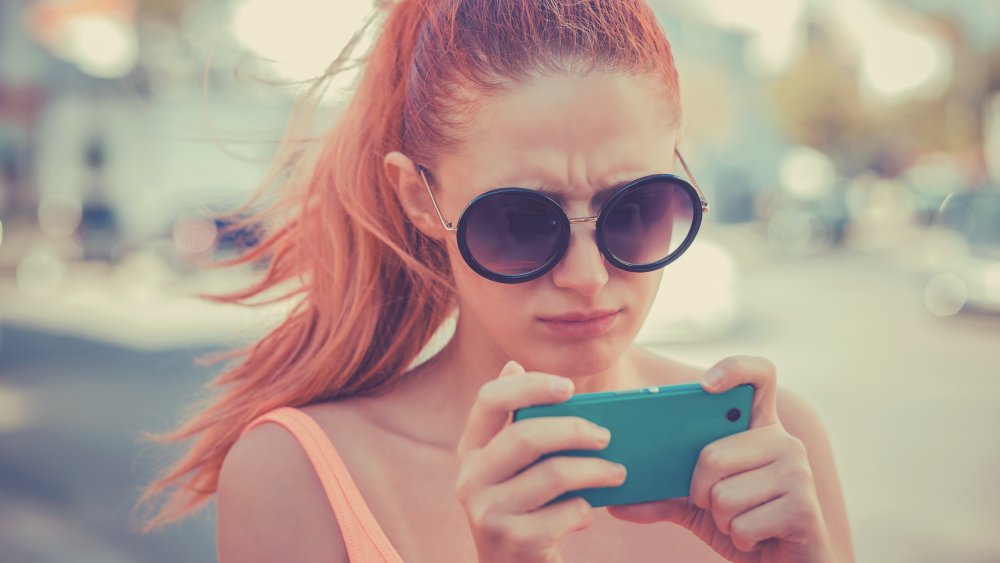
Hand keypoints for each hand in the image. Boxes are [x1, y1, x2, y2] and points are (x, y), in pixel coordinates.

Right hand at [455, 361, 627, 562]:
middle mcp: (470, 477)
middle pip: (526, 435)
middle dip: (574, 430)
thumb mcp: (510, 464)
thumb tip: (513, 365)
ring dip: (594, 471)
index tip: (569, 387)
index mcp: (472, 448)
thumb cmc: (522, 507)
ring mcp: (487, 512)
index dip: (530, 386)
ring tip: (617, 473)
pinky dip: (584, 510)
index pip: (490, 399)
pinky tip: (589, 512)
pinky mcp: (511, 542)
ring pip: (552, 475)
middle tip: (606, 436)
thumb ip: (514, 420)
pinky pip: (562, 514)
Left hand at [607, 356, 835, 562]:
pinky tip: (759, 539)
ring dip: (721, 521)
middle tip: (718, 506)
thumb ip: (664, 498)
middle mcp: (785, 442)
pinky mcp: (805, 509)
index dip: (733, 369)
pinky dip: (739, 540)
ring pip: (723, 494)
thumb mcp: (699, 509)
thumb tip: (616, 504)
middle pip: (712, 455)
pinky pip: (741, 524)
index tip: (705, 385)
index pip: (760, 376)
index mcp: (760, 430)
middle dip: (700, 493)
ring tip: (743, 523)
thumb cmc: (746, 527)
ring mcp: (799, 473)